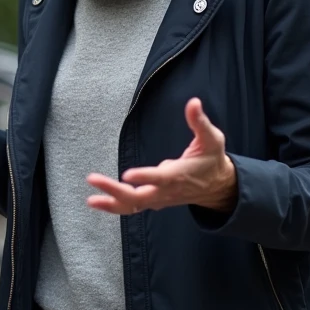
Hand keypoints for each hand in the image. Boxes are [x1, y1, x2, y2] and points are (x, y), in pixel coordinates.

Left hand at [87, 98, 237, 214]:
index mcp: (178, 175)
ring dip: (111, 203)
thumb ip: (200, 122)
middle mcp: (166, 191)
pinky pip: (133, 207)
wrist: (218, 187)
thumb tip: (193, 102)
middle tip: (93, 179)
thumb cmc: (212, 159)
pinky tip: (97, 202)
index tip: (127, 174)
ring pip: (133, 205)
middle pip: (139, 196)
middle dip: (115, 190)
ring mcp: (159, 198)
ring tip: (91, 200)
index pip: (159, 178)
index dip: (144, 177)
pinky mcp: (155, 201)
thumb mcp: (212, 139)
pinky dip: (115, 206)